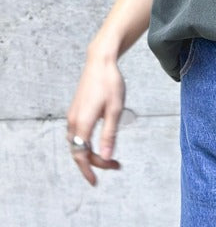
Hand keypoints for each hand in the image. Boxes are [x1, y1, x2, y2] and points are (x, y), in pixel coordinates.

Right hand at [66, 57, 124, 184]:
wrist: (101, 61)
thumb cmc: (110, 83)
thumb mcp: (115, 110)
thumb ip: (109, 135)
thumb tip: (106, 156)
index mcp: (82, 122)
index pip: (81, 155)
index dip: (88, 170)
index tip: (96, 182)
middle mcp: (73, 121)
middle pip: (78, 151)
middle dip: (94, 163)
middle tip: (115, 165)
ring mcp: (73, 115)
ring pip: (77, 143)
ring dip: (90, 153)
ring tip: (109, 157)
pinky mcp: (75, 110)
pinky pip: (77, 134)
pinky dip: (86, 143)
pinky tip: (99, 142)